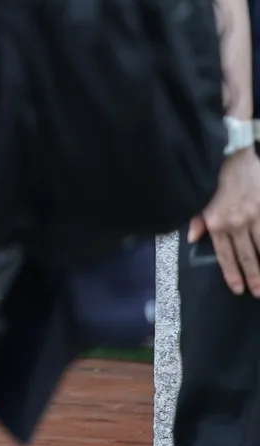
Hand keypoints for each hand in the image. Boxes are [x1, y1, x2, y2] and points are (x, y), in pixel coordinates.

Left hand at [191, 147, 259, 294]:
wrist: (241, 152)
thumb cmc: (220, 173)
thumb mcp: (203, 195)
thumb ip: (198, 218)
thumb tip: (193, 239)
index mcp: (218, 220)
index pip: (224, 253)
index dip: (231, 273)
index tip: (237, 289)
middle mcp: (237, 222)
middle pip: (247, 255)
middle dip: (253, 276)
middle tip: (257, 292)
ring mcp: (256, 216)